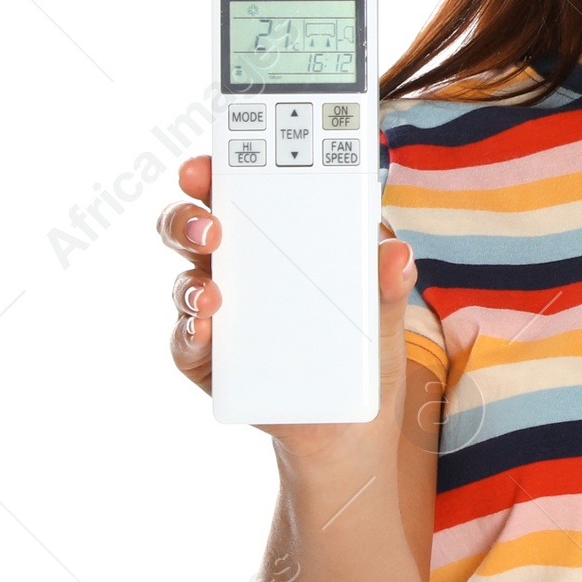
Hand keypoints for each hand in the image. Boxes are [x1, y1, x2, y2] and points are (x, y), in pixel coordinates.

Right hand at [156, 155, 417, 461]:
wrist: (348, 422)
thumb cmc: (362, 346)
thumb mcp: (384, 312)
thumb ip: (390, 283)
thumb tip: (397, 256)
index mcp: (275, 237)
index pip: (239, 191)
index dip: (218, 170)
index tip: (213, 159)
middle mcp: (237, 266)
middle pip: (195, 227)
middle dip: (191, 217)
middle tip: (211, 226)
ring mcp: (218, 311)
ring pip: (184, 281)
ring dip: (190, 281)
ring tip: (213, 294)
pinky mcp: (207, 359)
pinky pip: (187, 341)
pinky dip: (192, 334)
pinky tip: (207, 332)